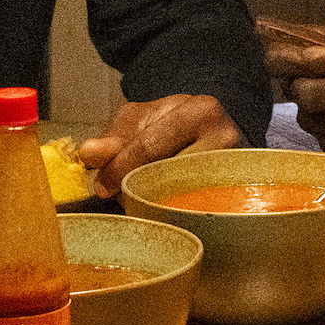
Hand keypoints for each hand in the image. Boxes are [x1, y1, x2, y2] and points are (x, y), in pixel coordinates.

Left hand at [77, 95, 242, 197]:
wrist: (216, 136)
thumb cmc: (175, 127)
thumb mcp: (144, 121)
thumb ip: (116, 137)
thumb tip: (89, 153)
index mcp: (201, 111)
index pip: (152, 144)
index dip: (121, 167)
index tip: (101, 186)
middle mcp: (225, 138)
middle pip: (168, 174)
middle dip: (136, 186)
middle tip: (119, 195)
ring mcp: (234, 171)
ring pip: (181, 198)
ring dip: (152, 203)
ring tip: (140, 198)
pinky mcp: (234, 198)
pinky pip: (193, 213)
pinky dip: (170, 214)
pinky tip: (159, 210)